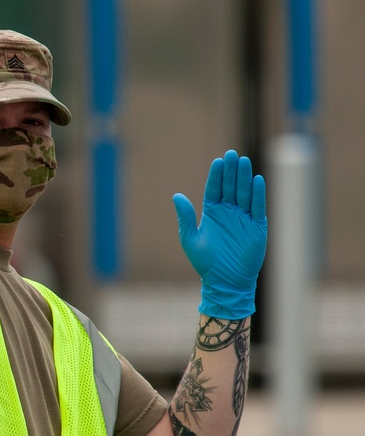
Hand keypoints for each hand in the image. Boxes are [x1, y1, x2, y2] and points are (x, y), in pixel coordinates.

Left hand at [172, 150, 267, 318]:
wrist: (225, 281)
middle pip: (230, 186)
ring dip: (244, 178)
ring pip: (244, 193)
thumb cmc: (206, 262)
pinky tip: (257, 180)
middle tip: (232, 154)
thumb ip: (185, 218)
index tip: (218, 161)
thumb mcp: (190, 239)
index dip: (217, 175)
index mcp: (212, 213)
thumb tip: (176, 196)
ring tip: (244, 162)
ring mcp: (243, 218)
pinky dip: (258, 194)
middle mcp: (228, 212)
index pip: (214, 189)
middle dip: (231, 171)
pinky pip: (258, 207)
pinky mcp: (257, 226)